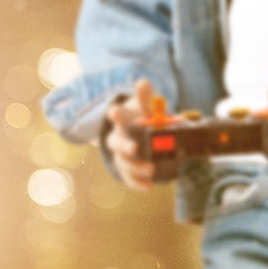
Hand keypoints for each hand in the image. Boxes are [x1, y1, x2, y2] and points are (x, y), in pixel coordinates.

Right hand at [103, 77, 163, 191]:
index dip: (116, 114)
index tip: (116, 112)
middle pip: (116, 143)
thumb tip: (143, 82)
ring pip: (123, 162)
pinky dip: (137, 183)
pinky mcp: (129, 170)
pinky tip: (149, 186)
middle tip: (135, 148)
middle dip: (125, 145)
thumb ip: (146, 97)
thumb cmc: (143, 117)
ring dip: (135, 167)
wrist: (145, 134)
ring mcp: (122, 155)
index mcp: (121, 119)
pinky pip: (129, 178)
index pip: (116, 116)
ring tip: (151, 169)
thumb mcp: (146, 106)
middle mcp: (118, 138)